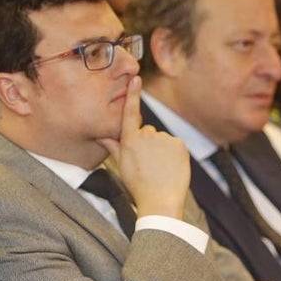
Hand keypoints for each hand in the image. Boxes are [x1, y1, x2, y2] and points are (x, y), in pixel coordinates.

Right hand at [97, 76, 189, 220]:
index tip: (136, 78)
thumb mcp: (122, 166)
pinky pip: (175, 145)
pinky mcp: (179, 144)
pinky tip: (170, 168)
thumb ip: (113, 147)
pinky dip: (173, 154)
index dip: (133, 95)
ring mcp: (164, 139)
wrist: (160, 201)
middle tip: (147, 165)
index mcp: (129, 140)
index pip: (131, 113)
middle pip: (147, 132)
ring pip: (161, 140)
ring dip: (161, 150)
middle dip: (147, 144)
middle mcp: (146, 135)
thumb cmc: (138, 186)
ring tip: (159, 169)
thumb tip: (101, 136)